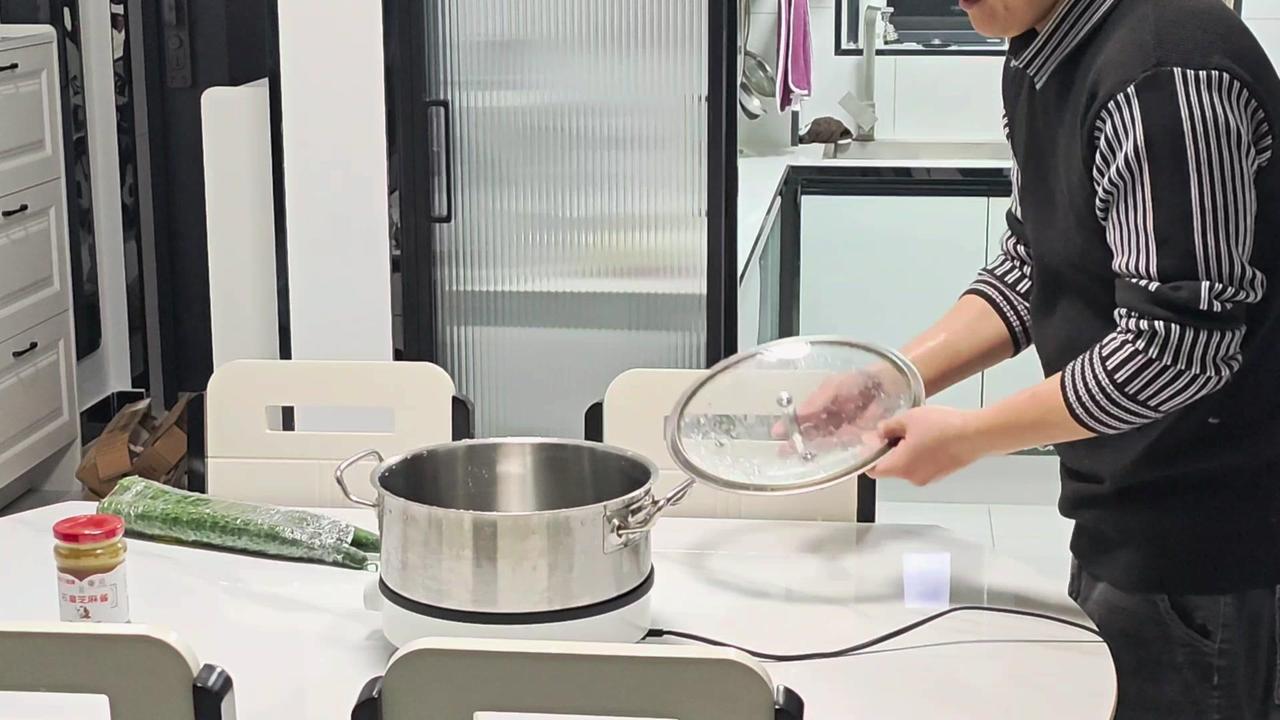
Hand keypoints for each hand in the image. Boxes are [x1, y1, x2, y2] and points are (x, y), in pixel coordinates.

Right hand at [773, 368, 906, 443]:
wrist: (888, 384)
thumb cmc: (860, 380)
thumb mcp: (834, 386)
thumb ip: (817, 400)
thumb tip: (799, 413)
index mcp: (822, 404)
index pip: (802, 418)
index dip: (790, 426)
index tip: (777, 434)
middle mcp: (830, 419)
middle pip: (810, 433)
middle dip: (796, 442)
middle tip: (783, 451)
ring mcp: (843, 430)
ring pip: (823, 442)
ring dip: (811, 449)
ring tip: (797, 455)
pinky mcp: (858, 439)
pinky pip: (842, 447)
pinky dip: (833, 450)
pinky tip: (821, 454)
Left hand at [867, 406, 988, 485]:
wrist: (975, 434)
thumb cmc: (942, 428)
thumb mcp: (908, 419)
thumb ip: (887, 427)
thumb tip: (878, 432)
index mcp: (899, 467)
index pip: (873, 470)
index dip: (869, 456)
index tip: (871, 443)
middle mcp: (912, 478)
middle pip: (891, 467)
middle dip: (891, 449)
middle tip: (898, 428)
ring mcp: (929, 478)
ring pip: (908, 465)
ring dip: (908, 450)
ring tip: (919, 430)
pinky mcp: (941, 474)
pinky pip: (924, 465)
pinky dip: (923, 453)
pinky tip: (932, 436)